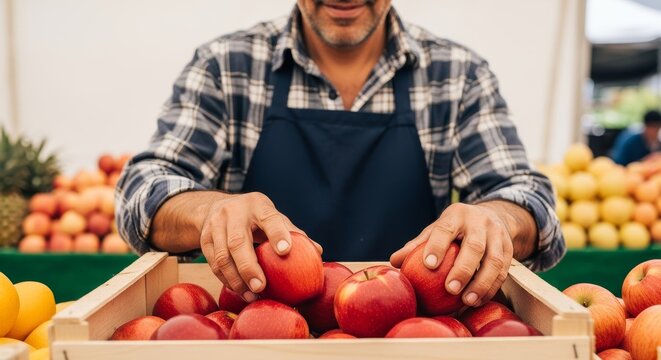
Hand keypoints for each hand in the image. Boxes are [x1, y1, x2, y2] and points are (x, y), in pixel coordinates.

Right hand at [199, 192, 321, 301]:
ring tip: (251, 296)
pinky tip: (239, 291)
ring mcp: (215, 225)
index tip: (286, 250)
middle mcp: (234, 212)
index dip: (278, 233)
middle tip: (261, 287)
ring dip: (236, 280)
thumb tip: (318, 252)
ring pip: (221, 256)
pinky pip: (213, 264)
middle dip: (249, 267)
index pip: (269, 218)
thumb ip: (292, 232)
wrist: (216, 207)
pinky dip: (226, 280)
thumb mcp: (272, 217)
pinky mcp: (204, 239)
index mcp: (257, 205)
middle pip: (238, 241)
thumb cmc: (255, 217)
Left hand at [390, 202, 513, 306]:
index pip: (446, 228)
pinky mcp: (509, 248)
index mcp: (457, 214)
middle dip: (463, 269)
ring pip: (494, 260)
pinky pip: (503, 271)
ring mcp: (497, 235)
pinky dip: (491, 287)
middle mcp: (480, 222)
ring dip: (481, 283)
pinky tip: (478, 300)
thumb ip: (416, 245)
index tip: (428, 264)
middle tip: (450, 289)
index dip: (437, 246)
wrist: (490, 217)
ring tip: (466, 300)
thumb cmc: (454, 229)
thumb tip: (394, 262)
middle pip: (474, 246)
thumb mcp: (436, 230)